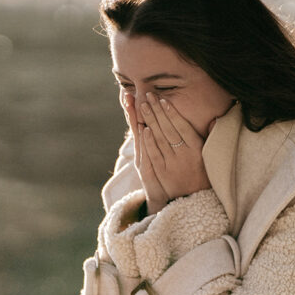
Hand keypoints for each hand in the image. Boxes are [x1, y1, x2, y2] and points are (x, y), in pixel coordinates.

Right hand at [122, 90, 168, 215]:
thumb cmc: (167, 178)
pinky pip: (147, 153)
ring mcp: (144, 161)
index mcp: (146, 147)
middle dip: (132, 110)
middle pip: (136, 127)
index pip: (139, 124)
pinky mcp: (148, 171)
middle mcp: (142, 152)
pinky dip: (145, 142)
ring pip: (139, 136)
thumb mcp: (166, 156)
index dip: (133, 110)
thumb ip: (167, 139)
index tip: (129, 93)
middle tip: (127, 93)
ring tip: (133, 103)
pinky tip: (144, 130)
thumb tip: (163, 124)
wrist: (163, 201)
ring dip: (136, 120)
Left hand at [139, 92, 211, 208]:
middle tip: (148, 96)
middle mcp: (185, 156)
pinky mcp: (162, 174)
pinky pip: (154, 154)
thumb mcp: (211, 157)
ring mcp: (172, 165)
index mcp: (197, 149)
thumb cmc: (204, 175)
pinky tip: (143, 128)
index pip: (183, 126)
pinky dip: (148, 141)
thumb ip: (211, 138)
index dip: (172, 113)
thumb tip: (214, 120)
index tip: (164, 100)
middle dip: (157, 111)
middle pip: (168, 129)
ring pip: (159, 139)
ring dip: (150, 121)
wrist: (196, 201)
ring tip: (142, 105)